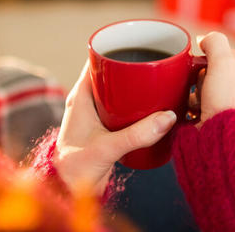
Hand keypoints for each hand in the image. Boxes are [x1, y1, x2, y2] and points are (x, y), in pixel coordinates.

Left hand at [53, 62, 176, 194]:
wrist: (67, 191)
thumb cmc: (74, 168)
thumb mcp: (108, 148)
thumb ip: (136, 135)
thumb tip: (168, 117)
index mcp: (81, 96)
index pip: (97, 61)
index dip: (116, 49)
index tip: (138, 44)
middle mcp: (89, 101)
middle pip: (114, 74)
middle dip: (135, 68)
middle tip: (159, 63)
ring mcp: (99, 114)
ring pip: (122, 92)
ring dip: (139, 88)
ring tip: (163, 81)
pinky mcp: (108, 129)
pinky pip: (126, 109)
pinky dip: (140, 106)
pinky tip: (157, 107)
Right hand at [196, 32, 234, 126]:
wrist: (216, 139)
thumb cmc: (227, 104)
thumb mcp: (223, 63)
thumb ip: (215, 42)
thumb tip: (204, 39)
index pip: (231, 56)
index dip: (215, 58)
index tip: (208, 65)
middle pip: (215, 71)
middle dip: (204, 77)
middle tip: (206, 86)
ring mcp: (229, 108)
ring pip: (203, 86)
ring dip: (196, 92)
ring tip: (200, 101)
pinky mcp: (213, 120)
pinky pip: (197, 103)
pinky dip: (191, 104)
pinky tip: (194, 110)